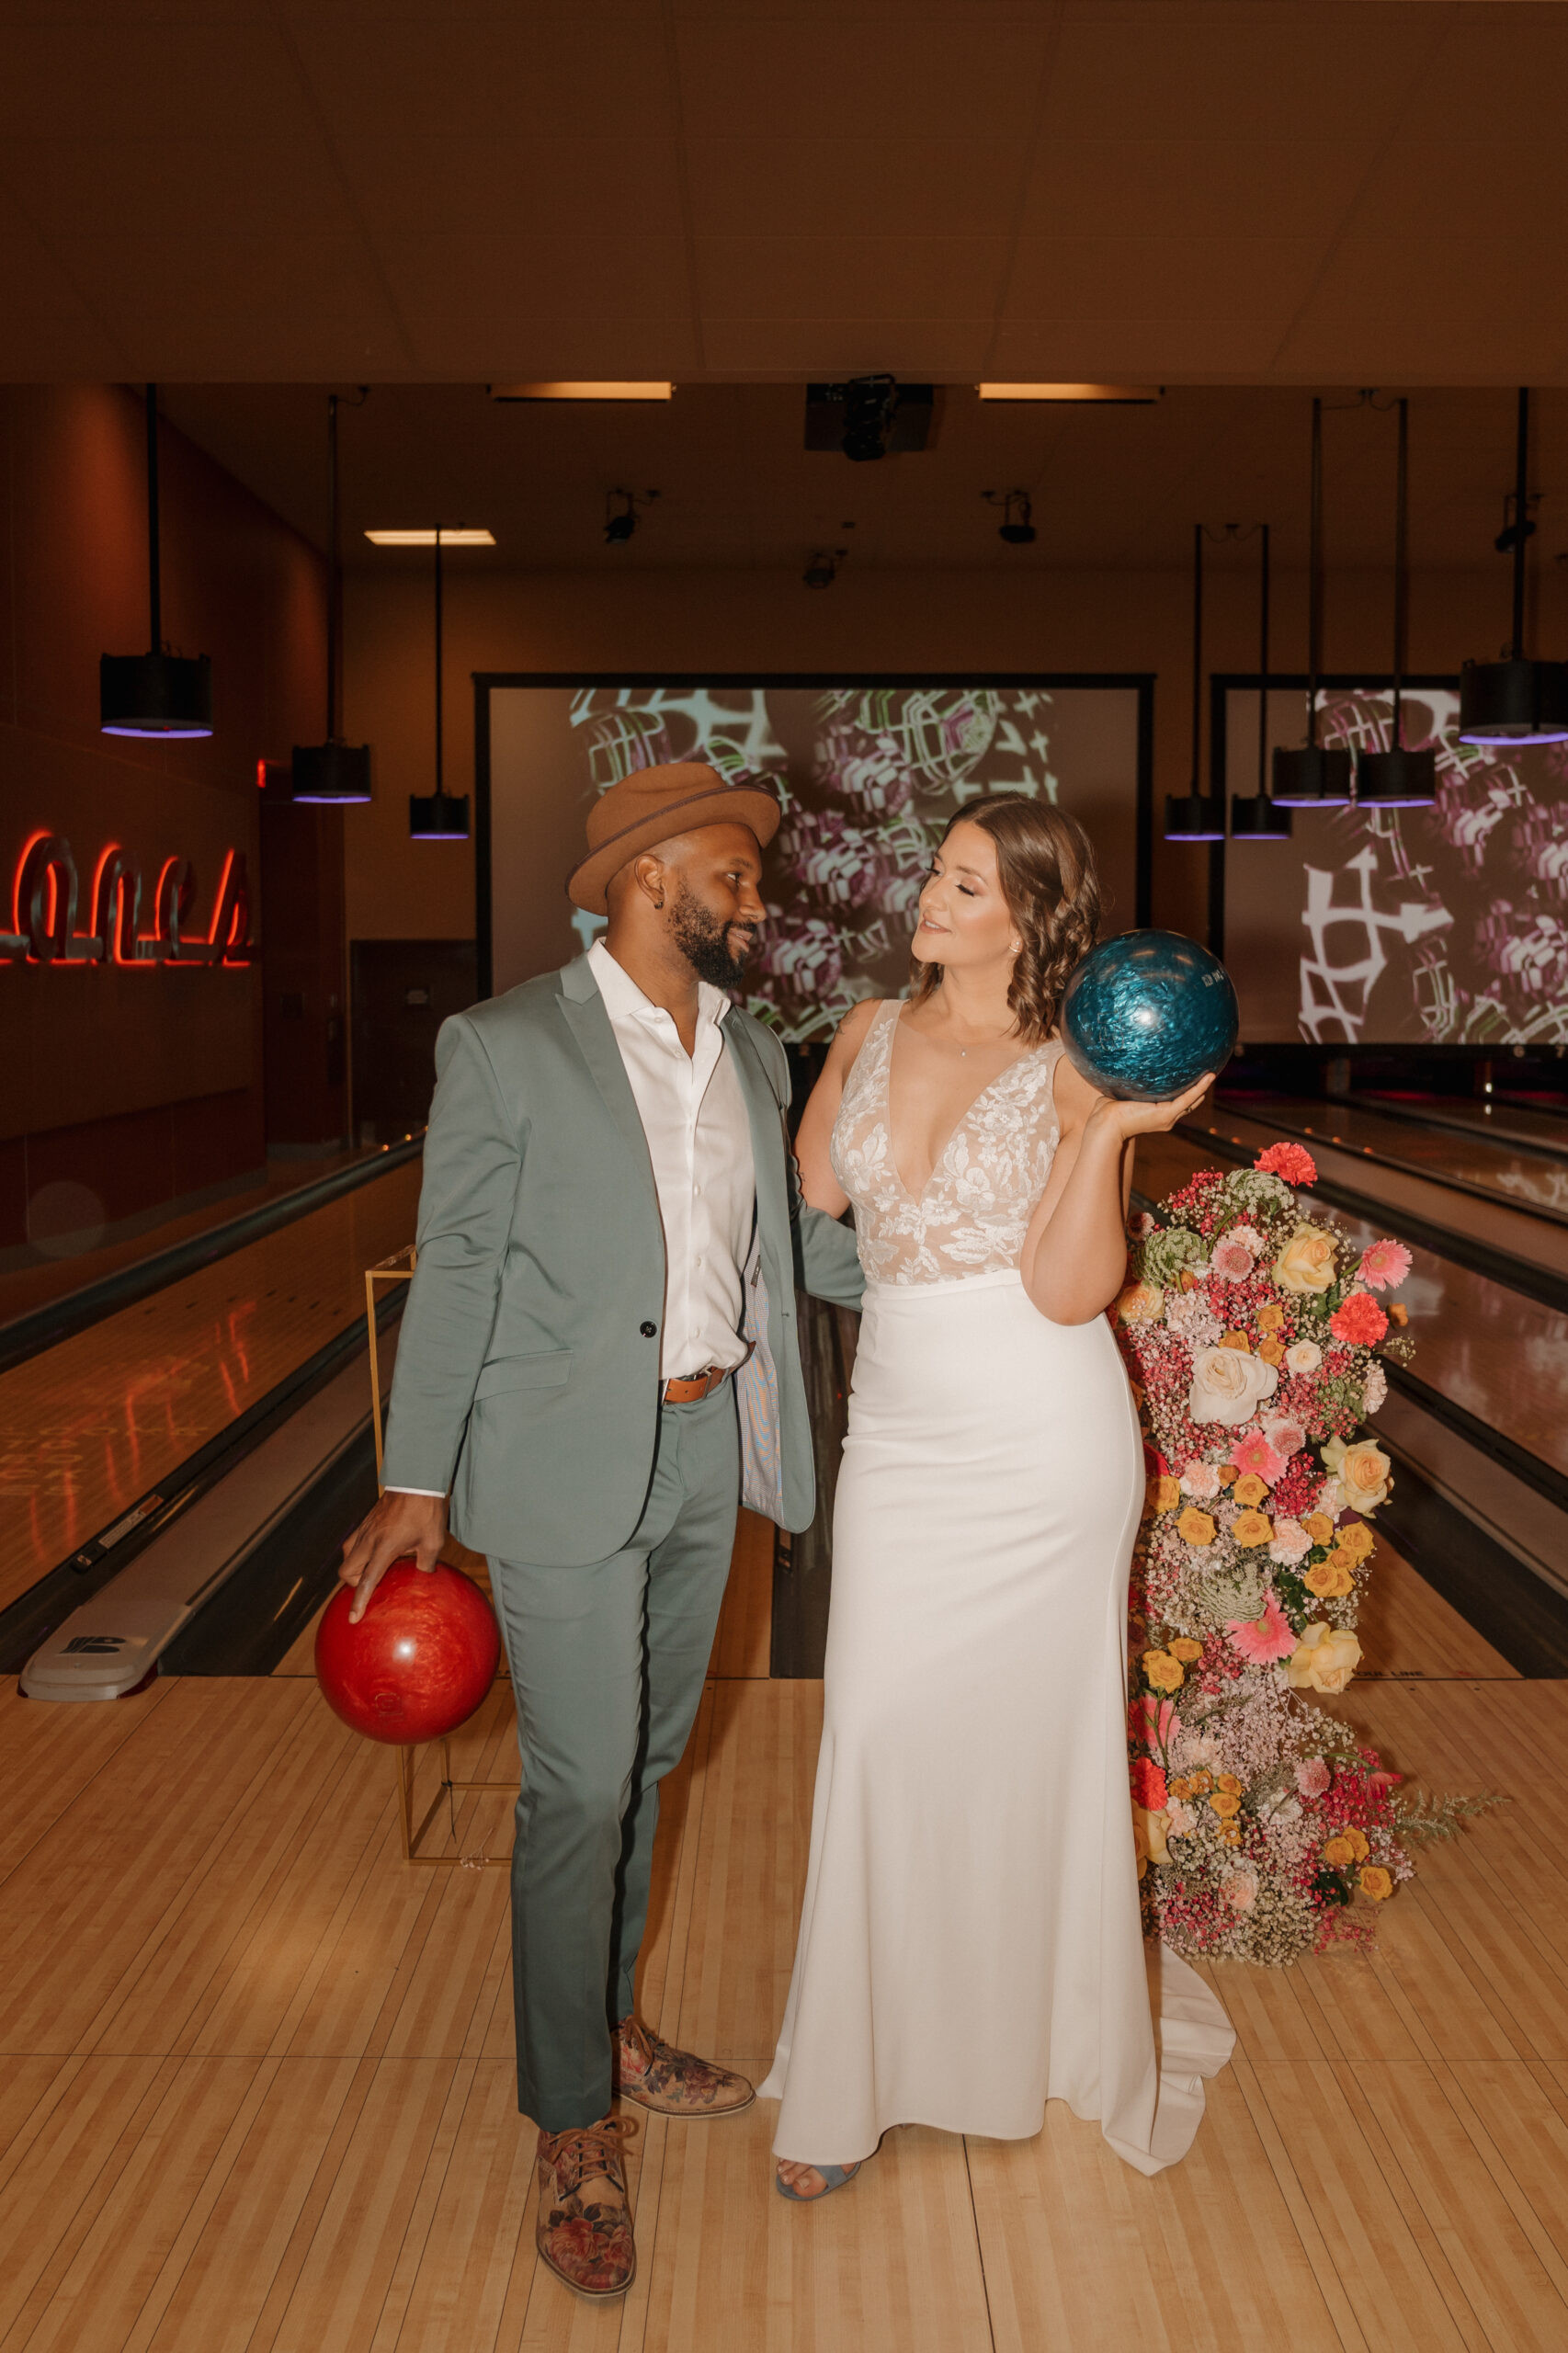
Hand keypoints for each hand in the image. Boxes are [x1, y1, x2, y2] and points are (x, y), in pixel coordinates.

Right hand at [338, 1489, 446, 1623]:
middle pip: (347, 1571)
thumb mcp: (434, 1541)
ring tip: (373, 1569)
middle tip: (373, 1585)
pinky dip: (358, 1552)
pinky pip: (353, 1542)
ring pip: (347, 1555)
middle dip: (354, 1584)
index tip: (353, 1618)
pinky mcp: (366, 1521)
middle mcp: (369, 1540)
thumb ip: (426, 1563)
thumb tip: (424, 1577)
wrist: (416, 1479)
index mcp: (385, 1548)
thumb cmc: (427, 1511)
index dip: (359, 1601)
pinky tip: (376, 1552)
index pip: (367, 1581)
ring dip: (354, 1567)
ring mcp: (365, 1529)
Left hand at [1086, 1072, 1214, 1142]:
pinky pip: (1188, 1099)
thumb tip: (1124, 1065)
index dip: (1186, 1093)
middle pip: (1188, 1103)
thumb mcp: (1121, 1093)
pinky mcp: (1167, 1114)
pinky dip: (1200, 1088)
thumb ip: (1128, 1082)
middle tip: (1208, 1075)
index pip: (1176, 1103)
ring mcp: (1168, 1117)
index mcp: (1156, 1114)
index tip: (1193, 1080)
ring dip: (1203, 1088)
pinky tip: (1210, 1077)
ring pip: (1191, 1101)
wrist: (1106, 1124)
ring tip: (1213, 1074)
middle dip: (1199, 1091)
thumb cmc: (1108, 1111)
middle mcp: (1165, 1118)